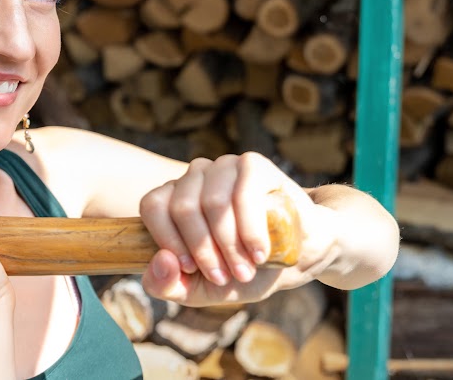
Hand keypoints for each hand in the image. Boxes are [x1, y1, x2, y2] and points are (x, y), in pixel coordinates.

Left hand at [139, 152, 338, 304]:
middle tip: (227, 276)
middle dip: (205, 251)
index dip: (169, 241)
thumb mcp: (201, 289)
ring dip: (229, 245)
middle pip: (182, 207)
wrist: (300, 253)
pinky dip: (250, 231)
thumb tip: (161, 261)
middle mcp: (195, 175)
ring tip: (245, 269)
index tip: (191, 270)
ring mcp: (224, 166)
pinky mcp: (253, 164)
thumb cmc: (245, 269)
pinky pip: (243, 195)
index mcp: (174, 198)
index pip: (152, 206)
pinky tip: (260, 253)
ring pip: (212, 203)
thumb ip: (168, 285)